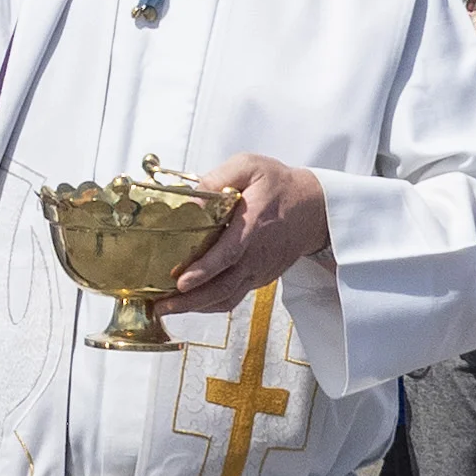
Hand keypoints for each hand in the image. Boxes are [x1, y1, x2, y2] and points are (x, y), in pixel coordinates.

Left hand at [156, 154, 331, 319]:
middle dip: (189, 300)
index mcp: (254, 224)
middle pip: (223, 286)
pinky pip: (233, 296)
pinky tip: (188, 301)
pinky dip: (209, 303)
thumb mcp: (250, 167)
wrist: (315, 208)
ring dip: (195, 306)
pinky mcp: (258, 278)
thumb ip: (218, 178)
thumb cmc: (279, 185)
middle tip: (160, 306)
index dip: (204, 270)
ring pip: (227, 297)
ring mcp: (259, 270)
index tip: (181, 282)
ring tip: (166, 308)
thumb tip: (191, 200)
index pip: (229, 253)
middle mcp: (257, 254)